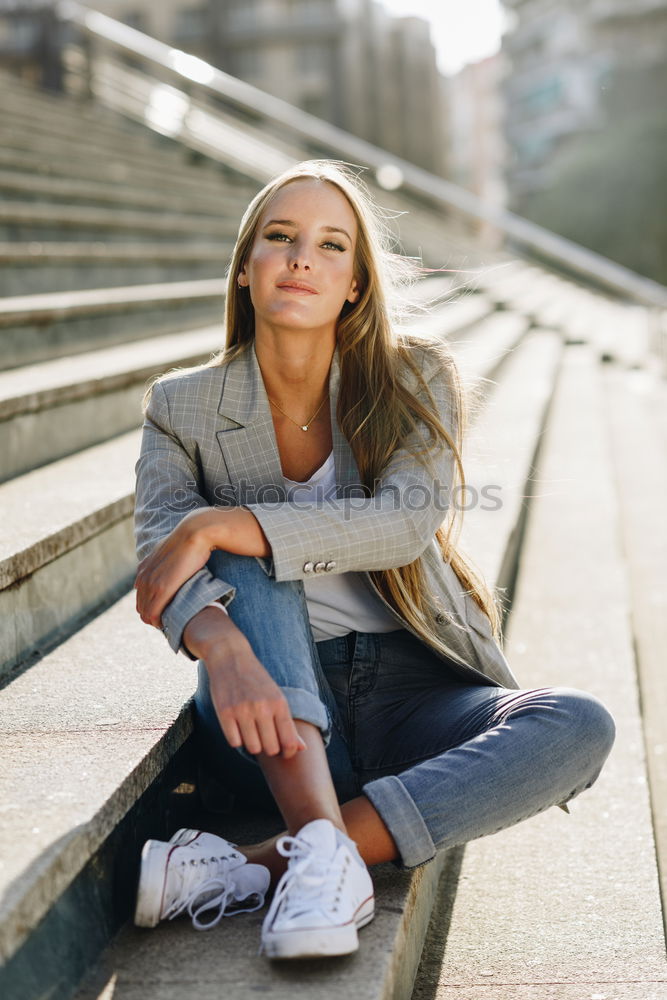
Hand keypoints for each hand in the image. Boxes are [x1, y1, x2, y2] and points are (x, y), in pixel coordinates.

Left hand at [135, 508, 215, 627]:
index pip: (141, 595)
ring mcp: (151, 582)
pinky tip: (167, 625)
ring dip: (155, 621)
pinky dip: (158, 622)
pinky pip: (153, 613)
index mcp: (144, 568)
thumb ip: (167, 561)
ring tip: (169, 625)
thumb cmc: (190, 543)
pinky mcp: (162, 588)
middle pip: (141, 606)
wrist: (195, 532)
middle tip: (167, 623)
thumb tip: (174, 567)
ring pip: (145, 612)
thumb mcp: (172, 551)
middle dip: (151, 617)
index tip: (165, 612)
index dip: (150, 606)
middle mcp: (144, 576)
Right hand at [189, 610, 305, 759]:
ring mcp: (242, 710)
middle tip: (266, 739)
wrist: (230, 657)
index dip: (288, 752)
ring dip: (253, 745)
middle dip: (270, 748)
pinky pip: (234, 742)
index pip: (289, 741)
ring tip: (252, 733)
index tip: (284, 751)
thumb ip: (289, 724)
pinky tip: (239, 728)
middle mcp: (262, 707)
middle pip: (271, 748)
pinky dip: (237, 740)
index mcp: (279, 703)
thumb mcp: (277, 697)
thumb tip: (302, 749)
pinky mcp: (224, 713)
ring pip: (253, 748)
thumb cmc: (257, 680)